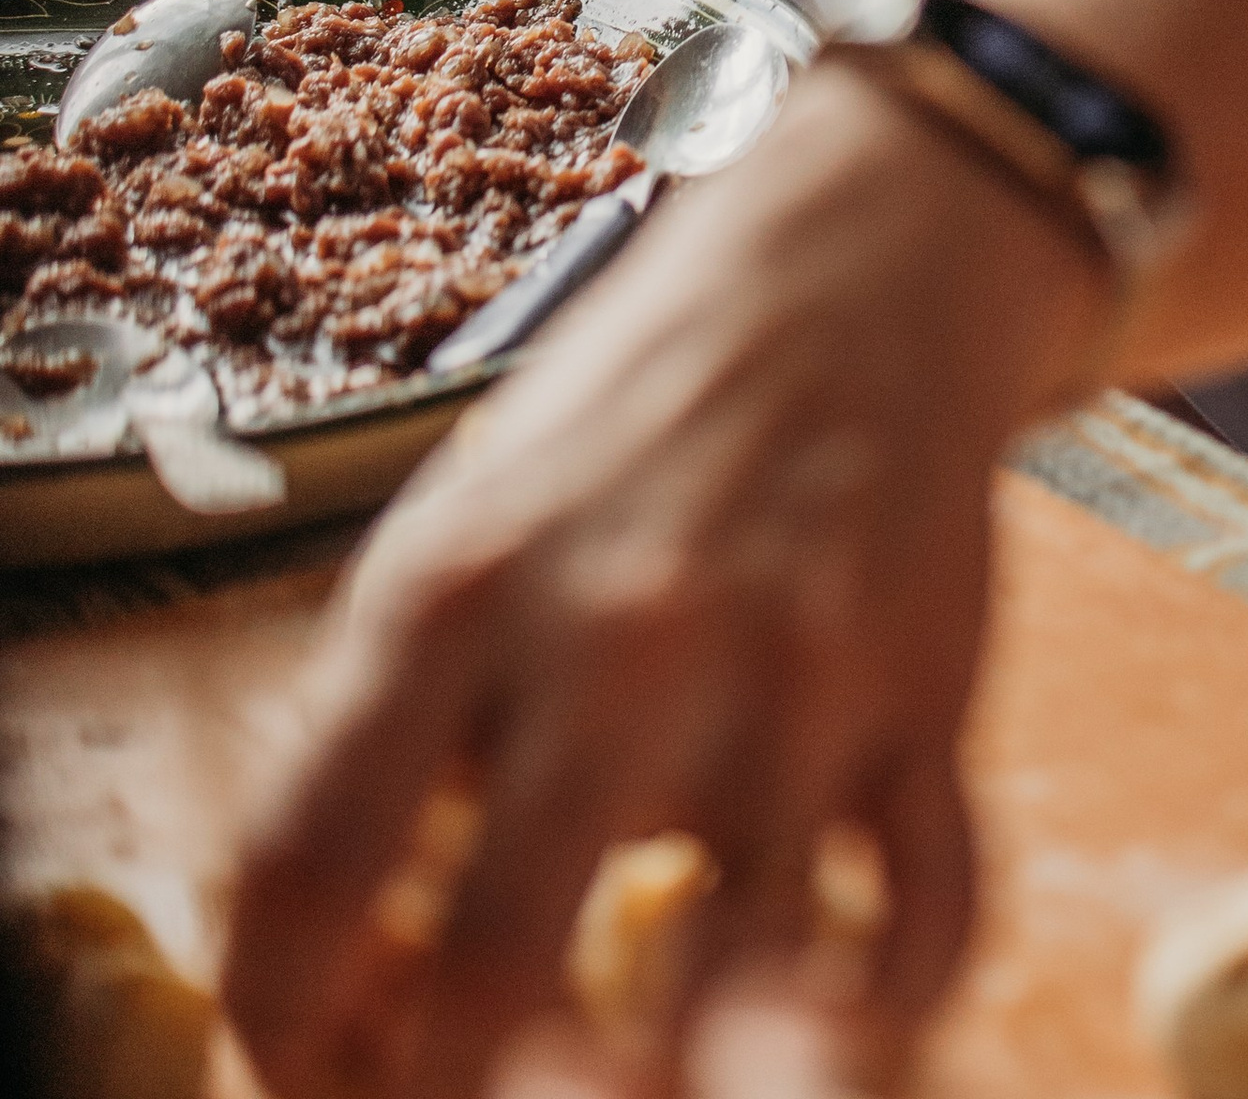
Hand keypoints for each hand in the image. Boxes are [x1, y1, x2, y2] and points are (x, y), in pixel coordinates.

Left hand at [221, 65, 1109, 1098]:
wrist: (851, 271)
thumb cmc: (631, 430)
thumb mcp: (461, 538)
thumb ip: (391, 738)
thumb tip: (347, 983)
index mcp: (454, 595)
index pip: (300, 876)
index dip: (283, 1029)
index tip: (322, 1068)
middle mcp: (613, 638)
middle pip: (491, 977)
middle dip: (457, 1097)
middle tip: (471, 1092)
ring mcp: (784, 679)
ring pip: (728, 998)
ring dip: (670, 1082)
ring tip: (631, 1074)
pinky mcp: (925, 703)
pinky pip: (921, 930)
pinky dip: (877, 1020)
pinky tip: (813, 1013)